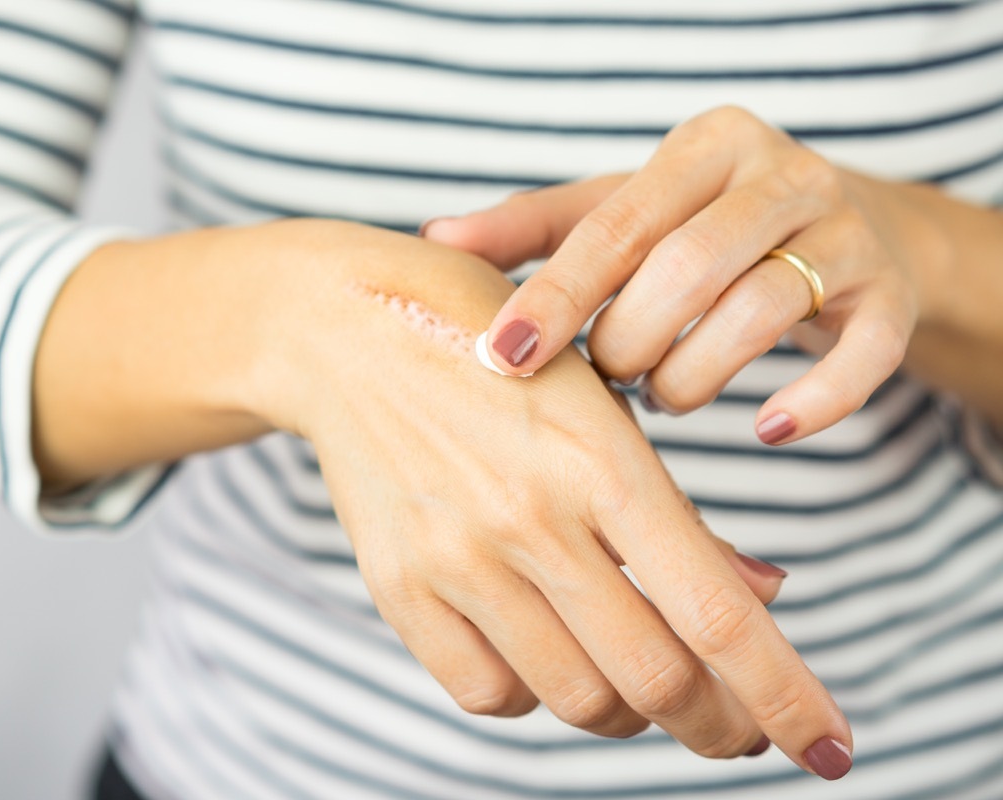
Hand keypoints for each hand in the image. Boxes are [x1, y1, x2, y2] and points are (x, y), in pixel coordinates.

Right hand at [259, 221, 850, 777]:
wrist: (347, 332)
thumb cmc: (495, 352)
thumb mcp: (602, 406)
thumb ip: (678, 512)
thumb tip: (761, 596)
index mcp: (601, 462)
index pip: (717, 615)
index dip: (787, 697)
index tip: (830, 750)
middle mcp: (529, 520)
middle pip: (656, 680)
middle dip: (721, 723)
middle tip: (737, 726)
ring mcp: (455, 560)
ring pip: (578, 699)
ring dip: (629, 709)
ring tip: (637, 678)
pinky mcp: (398, 588)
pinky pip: (487, 695)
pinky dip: (535, 695)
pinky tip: (547, 653)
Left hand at [422, 105, 922, 444]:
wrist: (847, 230)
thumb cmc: (700, 228)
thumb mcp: (621, 213)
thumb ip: (535, 227)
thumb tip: (435, 239)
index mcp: (704, 147)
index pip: (615, 225)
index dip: (555, 296)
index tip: (500, 357)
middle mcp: (780, 175)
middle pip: (688, 266)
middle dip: (628, 342)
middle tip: (605, 378)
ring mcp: (844, 234)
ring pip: (761, 310)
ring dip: (693, 376)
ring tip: (662, 396)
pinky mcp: (889, 298)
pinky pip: (862, 357)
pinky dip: (814, 402)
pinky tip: (768, 429)